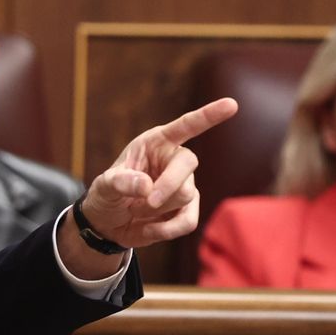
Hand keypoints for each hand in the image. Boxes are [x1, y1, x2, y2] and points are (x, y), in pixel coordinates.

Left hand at [80, 97, 238, 248]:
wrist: (108, 226)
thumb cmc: (106, 196)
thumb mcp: (103, 187)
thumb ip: (121, 182)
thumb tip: (147, 186)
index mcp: (155, 143)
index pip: (185, 126)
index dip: (208, 116)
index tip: (231, 104)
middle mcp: (174, 160)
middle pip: (188, 164)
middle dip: (168, 185)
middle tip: (145, 201)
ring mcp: (184, 185)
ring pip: (185, 194)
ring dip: (156, 208)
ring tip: (135, 209)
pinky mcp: (187, 211)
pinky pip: (188, 221)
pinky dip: (165, 230)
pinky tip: (146, 228)